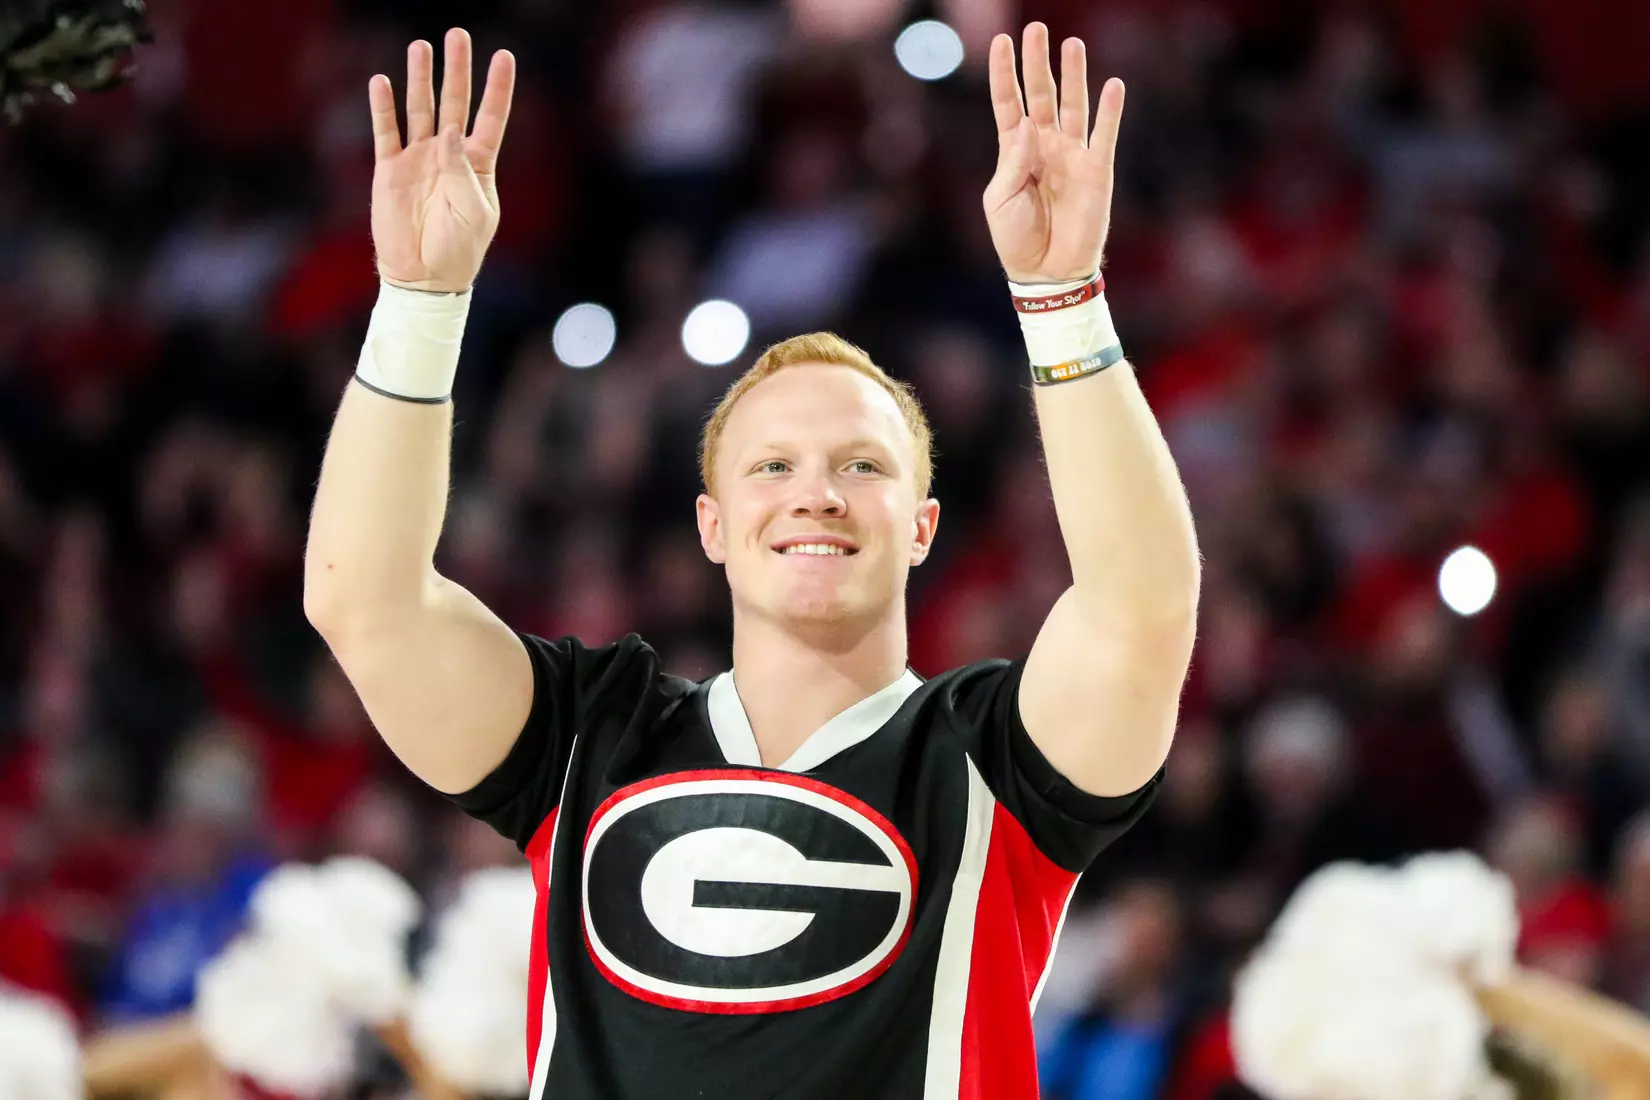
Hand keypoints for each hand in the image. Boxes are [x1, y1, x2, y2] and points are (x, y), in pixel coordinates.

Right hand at [368, 29, 515, 292]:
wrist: (423, 277)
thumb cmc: (459, 249)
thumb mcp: (473, 213)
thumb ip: (462, 172)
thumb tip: (449, 133)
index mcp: (478, 164)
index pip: (491, 117)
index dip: (498, 87)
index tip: (504, 55)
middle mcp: (448, 155)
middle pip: (455, 102)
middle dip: (457, 69)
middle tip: (457, 35)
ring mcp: (418, 158)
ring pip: (420, 108)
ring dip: (420, 78)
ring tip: (421, 47)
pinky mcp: (389, 169)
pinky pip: (386, 131)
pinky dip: (383, 107)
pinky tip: (382, 82)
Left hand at [983, 24, 1122, 284]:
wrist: (1047, 274)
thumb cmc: (1016, 240)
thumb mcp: (1000, 201)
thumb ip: (1012, 161)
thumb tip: (1026, 126)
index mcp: (1015, 151)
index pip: (1009, 102)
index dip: (1005, 73)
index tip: (1002, 41)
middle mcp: (1045, 145)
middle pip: (1041, 94)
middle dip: (1038, 62)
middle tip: (1037, 28)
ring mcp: (1072, 155)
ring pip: (1073, 105)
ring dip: (1073, 76)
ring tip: (1072, 45)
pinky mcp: (1097, 171)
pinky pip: (1104, 135)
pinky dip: (1111, 111)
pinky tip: (1114, 85)